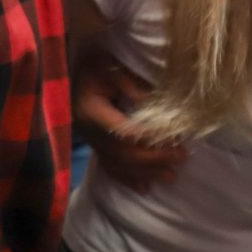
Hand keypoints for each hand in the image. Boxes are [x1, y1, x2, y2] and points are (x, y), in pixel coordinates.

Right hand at [72, 56, 186, 191]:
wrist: (69, 71)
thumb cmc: (93, 64)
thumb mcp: (111, 66)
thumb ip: (132, 84)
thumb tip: (156, 104)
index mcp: (91, 111)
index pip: (124, 132)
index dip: (150, 140)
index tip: (176, 139)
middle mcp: (88, 131)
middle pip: (123, 153)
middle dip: (154, 159)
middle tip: (182, 157)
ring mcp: (89, 141)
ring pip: (118, 164)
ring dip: (146, 173)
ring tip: (171, 176)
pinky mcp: (92, 145)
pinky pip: (109, 167)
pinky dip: (127, 178)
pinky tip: (143, 187)